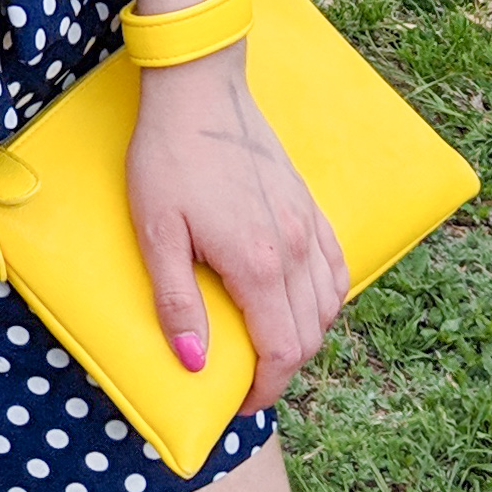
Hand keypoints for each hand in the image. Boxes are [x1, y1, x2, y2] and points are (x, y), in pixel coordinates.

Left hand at [125, 51, 348, 410]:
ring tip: (269, 344)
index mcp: (257, 264)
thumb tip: (195, 363)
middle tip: (248, 380)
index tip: (240, 403)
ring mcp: (307, 223)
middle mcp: (293, 249)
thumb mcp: (156, 233)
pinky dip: (325, 296)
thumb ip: (177, 302)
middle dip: (283, 369)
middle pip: (308, 335)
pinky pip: (335, 265)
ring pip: (328, 304)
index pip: (280, 351)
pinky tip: (301, 300)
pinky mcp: (308, 201)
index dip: (264, 389)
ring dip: (304, 335)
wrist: (198, 88)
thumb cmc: (168, 157)